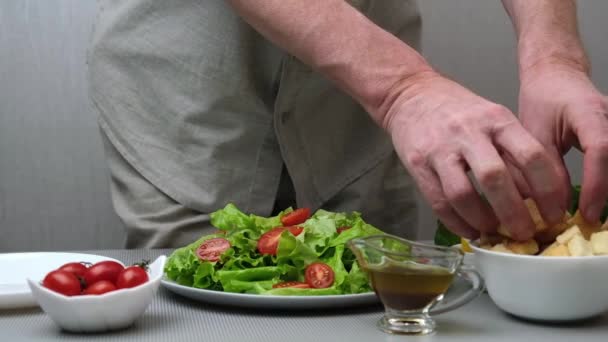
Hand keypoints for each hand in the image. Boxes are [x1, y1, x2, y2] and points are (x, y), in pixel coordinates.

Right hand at [382, 73, 565, 239]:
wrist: (410, 94)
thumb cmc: (458, 111)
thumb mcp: (492, 118)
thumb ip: (511, 151)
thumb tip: (534, 197)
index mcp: (497, 120)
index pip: (531, 156)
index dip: (548, 190)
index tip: (555, 214)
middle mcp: (469, 133)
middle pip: (496, 179)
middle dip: (514, 214)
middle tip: (525, 234)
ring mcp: (440, 148)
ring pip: (463, 194)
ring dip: (481, 220)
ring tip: (492, 232)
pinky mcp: (417, 163)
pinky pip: (439, 201)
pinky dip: (456, 223)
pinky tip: (468, 230)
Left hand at [518, 61, 607, 221]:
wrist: (558, 76)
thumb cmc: (544, 101)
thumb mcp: (535, 133)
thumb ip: (542, 168)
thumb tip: (546, 207)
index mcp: (589, 112)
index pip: (601, 149)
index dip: (596, 185)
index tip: (586, 214)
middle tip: (594, 225)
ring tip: (595, 219)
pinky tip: (600, 204)